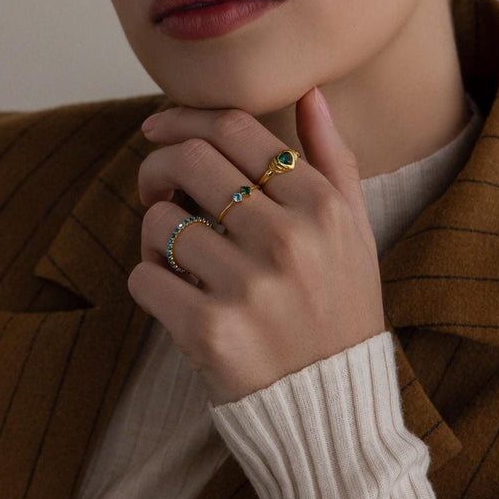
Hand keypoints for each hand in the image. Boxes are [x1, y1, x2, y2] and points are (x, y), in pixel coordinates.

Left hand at [128, 86, 384, 405]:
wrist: (334, 406)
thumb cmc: (341, 306)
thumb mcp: (354, 228)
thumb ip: (332, 157)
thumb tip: (309, 92)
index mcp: (321, 205)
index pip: (236, 128)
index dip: (186, 119)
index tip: (160, 130)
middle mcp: (287, 239)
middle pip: (191, 161)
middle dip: (157, 165)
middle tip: (156, 188)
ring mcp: (248, 287)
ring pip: (160, 221)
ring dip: (153, 231)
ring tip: (172, 252)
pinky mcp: (210, 333)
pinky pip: (144, 279)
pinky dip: (147, 279)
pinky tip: (172, 291)